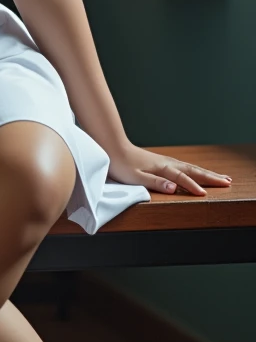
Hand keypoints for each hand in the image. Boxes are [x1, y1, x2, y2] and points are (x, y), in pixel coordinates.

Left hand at [107, 142, 232, 195]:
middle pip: (193, 170)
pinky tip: (198, 173)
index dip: (193, 186)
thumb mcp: (136, 177)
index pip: (182, 178)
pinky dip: (195, 171)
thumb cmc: (121, 164)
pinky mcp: (162, 162)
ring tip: (221, 177)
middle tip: (228, 182)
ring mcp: (165, 162)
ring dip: (206, 173)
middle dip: (210, 177)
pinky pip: (184, 167)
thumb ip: (155, 183)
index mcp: (161, 168)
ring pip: (191, 168)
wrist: (113, 147)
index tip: (205, 194)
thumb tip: (174, 187)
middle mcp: (166, 163)